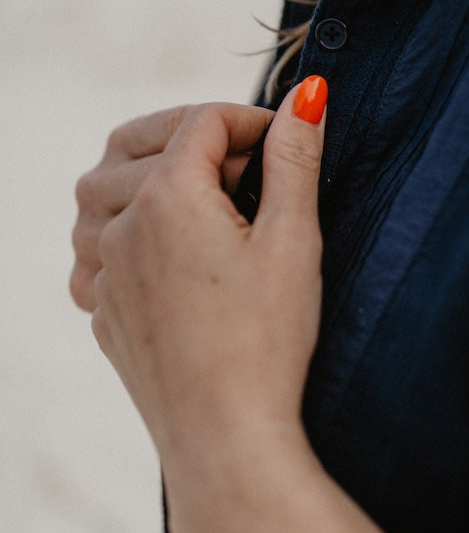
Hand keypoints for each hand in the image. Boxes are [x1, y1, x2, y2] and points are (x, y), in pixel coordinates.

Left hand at [85, 80, 423, 532]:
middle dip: (191, 136)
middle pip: (140, 143)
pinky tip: (165, 254)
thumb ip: (295, 158)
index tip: (287, 141)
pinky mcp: (103, 314)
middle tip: (244, 164)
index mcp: (168, 197)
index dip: (250, 121)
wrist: (227, 439)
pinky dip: (123, 233)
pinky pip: (95, 251)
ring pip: (98, 194)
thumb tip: (309, 93)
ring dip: (143, 179)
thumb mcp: (295, 241)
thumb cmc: (269, 340)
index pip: (203, 122)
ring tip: (197, 199)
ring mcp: (105, 273)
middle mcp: (121, 226)